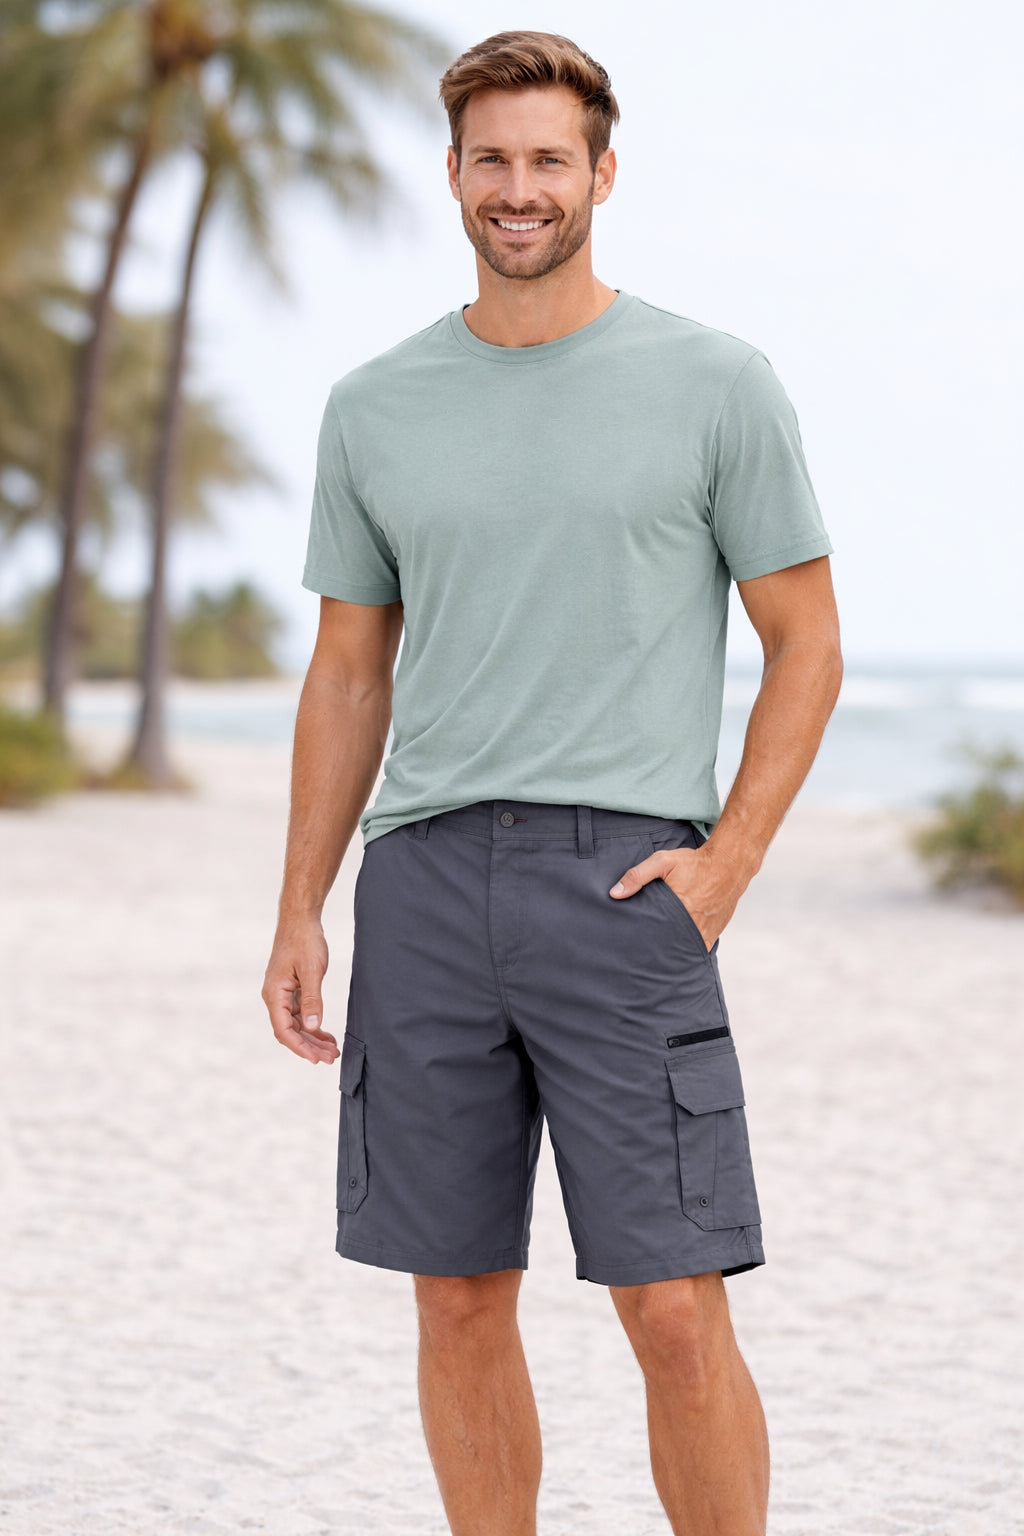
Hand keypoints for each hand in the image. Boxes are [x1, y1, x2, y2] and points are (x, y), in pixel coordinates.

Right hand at [261, 917, 338, 1064]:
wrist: (300, 919)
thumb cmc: (304, 941)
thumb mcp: (311, 971)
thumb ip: (312, 1000)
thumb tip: (312, 1028)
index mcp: (274, 994)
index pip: (284, 1030)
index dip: (300, 1047)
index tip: (316, 1059)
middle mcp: (275, 997)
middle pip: (290, 1031)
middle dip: (310, 1047)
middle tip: (332, 1059)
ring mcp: (283, 994)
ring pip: (297, 1025)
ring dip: (313, 1038)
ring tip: (332, 1051)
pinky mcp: (292, 990)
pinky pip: (301, 1014)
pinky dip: (314, 1025)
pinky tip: (327, 1035)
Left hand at [609, 843, 742, 950]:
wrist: (729, 864)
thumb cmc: (695, 863)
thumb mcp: (662, 862)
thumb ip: (637, 876)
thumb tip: (615, 893)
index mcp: (680, 910)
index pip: (656, 935)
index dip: (644, 942)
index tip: (632, 946)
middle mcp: (695, 925)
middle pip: (670, 946)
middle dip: (657, 950)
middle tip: (641, 954)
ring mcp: (706, 930)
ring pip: (685, 949)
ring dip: (673, 951)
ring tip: (657, 956)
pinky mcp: (715, 931)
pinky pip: (699, 947)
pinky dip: (689, 948)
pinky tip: (677, 950)